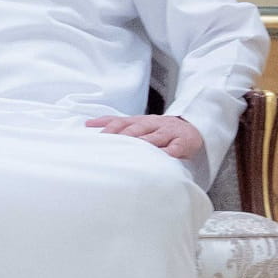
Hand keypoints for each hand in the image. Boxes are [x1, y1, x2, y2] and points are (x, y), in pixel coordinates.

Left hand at [84, 114, 203, 160]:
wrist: (189, 127)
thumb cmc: (156, 128)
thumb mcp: (136, 123)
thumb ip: (114, 123)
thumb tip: (87, 124)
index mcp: (140, 120)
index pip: (122, 122)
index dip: (110, 128)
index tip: (98, 137)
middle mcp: (152, 124)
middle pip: (137, 129)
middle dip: (124, 136)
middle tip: (112, 145)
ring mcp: (168, 132)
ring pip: (155, 137)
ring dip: (145, 143)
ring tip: (135, 150)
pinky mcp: (183, 142)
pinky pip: (176, 147)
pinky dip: (170, 152)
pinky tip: (164, 157)